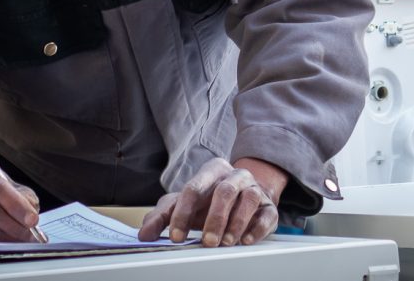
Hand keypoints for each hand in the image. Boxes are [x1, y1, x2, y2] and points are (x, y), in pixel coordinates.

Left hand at [137, 157, 285, 246]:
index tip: (176, 236)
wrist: (243, 196)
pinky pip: (266, 215)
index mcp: (211, 170)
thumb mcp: (183, 204)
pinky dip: (256, 229)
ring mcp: (254, 189)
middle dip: (214, 218)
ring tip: (225, 242)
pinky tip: (245, 241)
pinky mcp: (269, 207)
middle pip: (224, 191)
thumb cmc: (209, 201)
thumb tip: (144, 234)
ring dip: (236, 223)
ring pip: (248, 199)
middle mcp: (235, 176)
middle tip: (206, 242)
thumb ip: (162, 216)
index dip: (183, 213)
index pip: (194, 187)